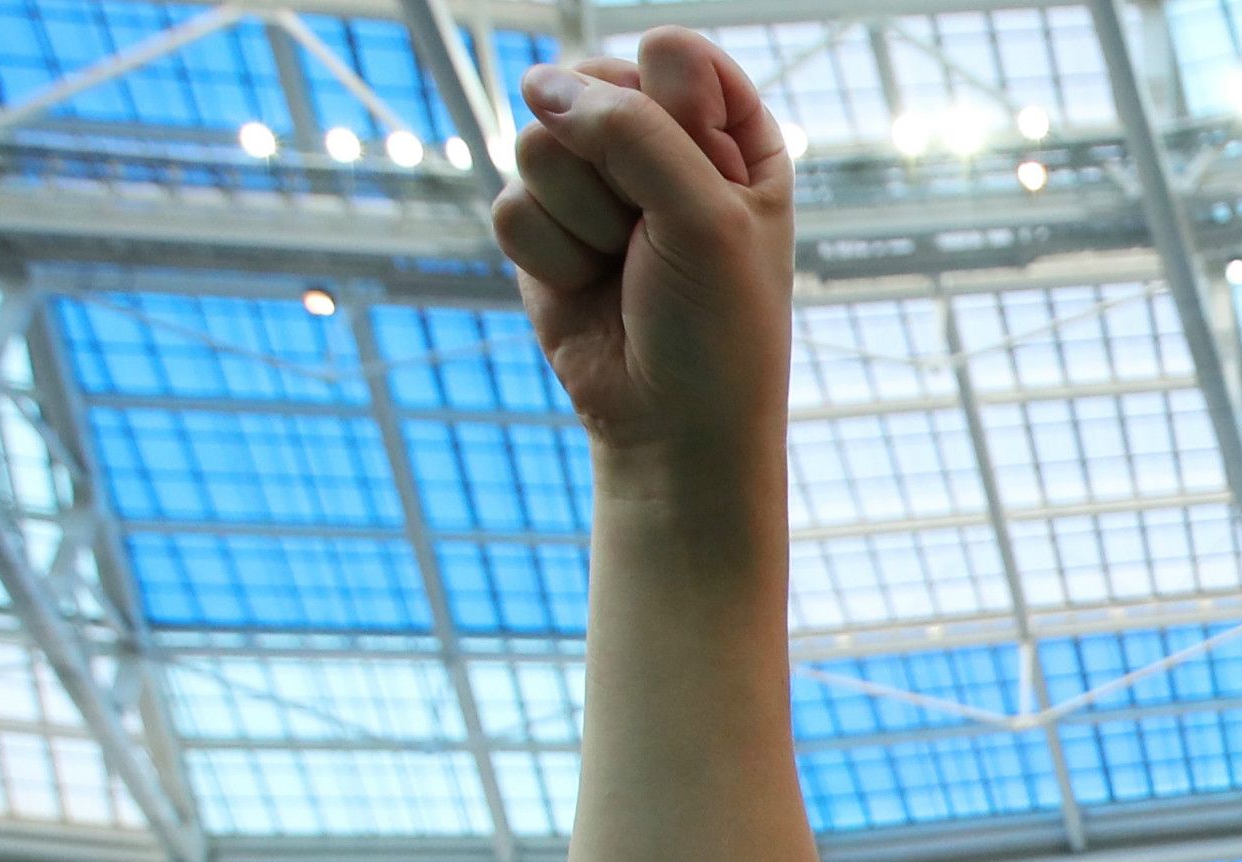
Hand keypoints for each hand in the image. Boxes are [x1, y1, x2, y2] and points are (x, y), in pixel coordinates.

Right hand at [495, 31, 794, 462]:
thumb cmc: (718, 329)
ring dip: (581, 216)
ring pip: (538, 141)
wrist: (672, 427)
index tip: (699, 178)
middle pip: (590, 83)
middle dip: (612, 164)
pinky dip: (549, 255)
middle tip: (652, 231)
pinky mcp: (546, 227)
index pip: (672, 54)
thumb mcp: (704, 219)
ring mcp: (597, 184)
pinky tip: (588, 289)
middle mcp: (662, 145)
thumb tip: (539, 84)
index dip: (670, 109)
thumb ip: (634, 133)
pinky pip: (511, 202)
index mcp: (731, 132)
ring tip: (625, 265)